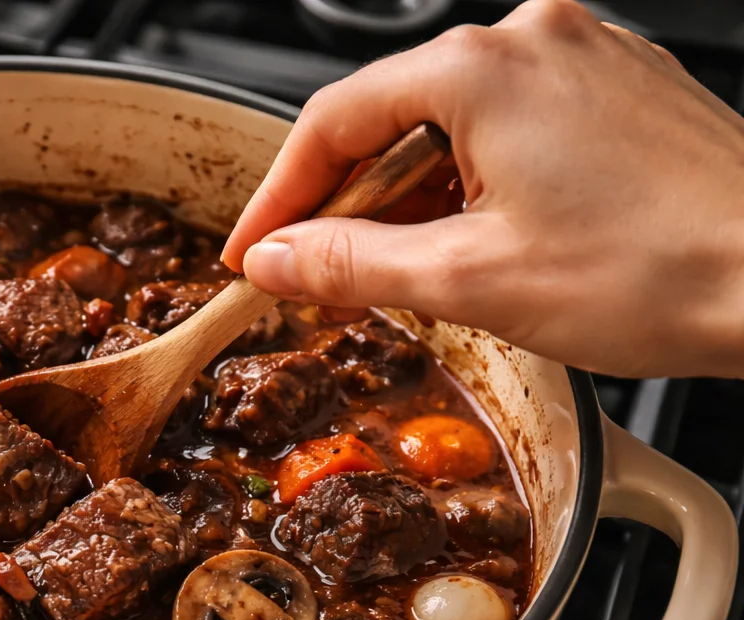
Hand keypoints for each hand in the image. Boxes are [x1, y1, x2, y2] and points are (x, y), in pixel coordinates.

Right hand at [222, 0, 743, 377]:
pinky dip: (470, 183)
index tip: (252, 250)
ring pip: (450, 123)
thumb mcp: (470, 281)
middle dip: (343, 202)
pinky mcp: (619, 90)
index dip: (277, 198)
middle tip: (314, 274)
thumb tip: (278, 260)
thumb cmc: (663, 270)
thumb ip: (350, 266)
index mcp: (484, 68)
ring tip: (398, 273)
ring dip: (409, 198)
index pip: (331, 122)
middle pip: (389, 115)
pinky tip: (471, 243)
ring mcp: (584, 58)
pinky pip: (510, 126)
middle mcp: (534, 40)